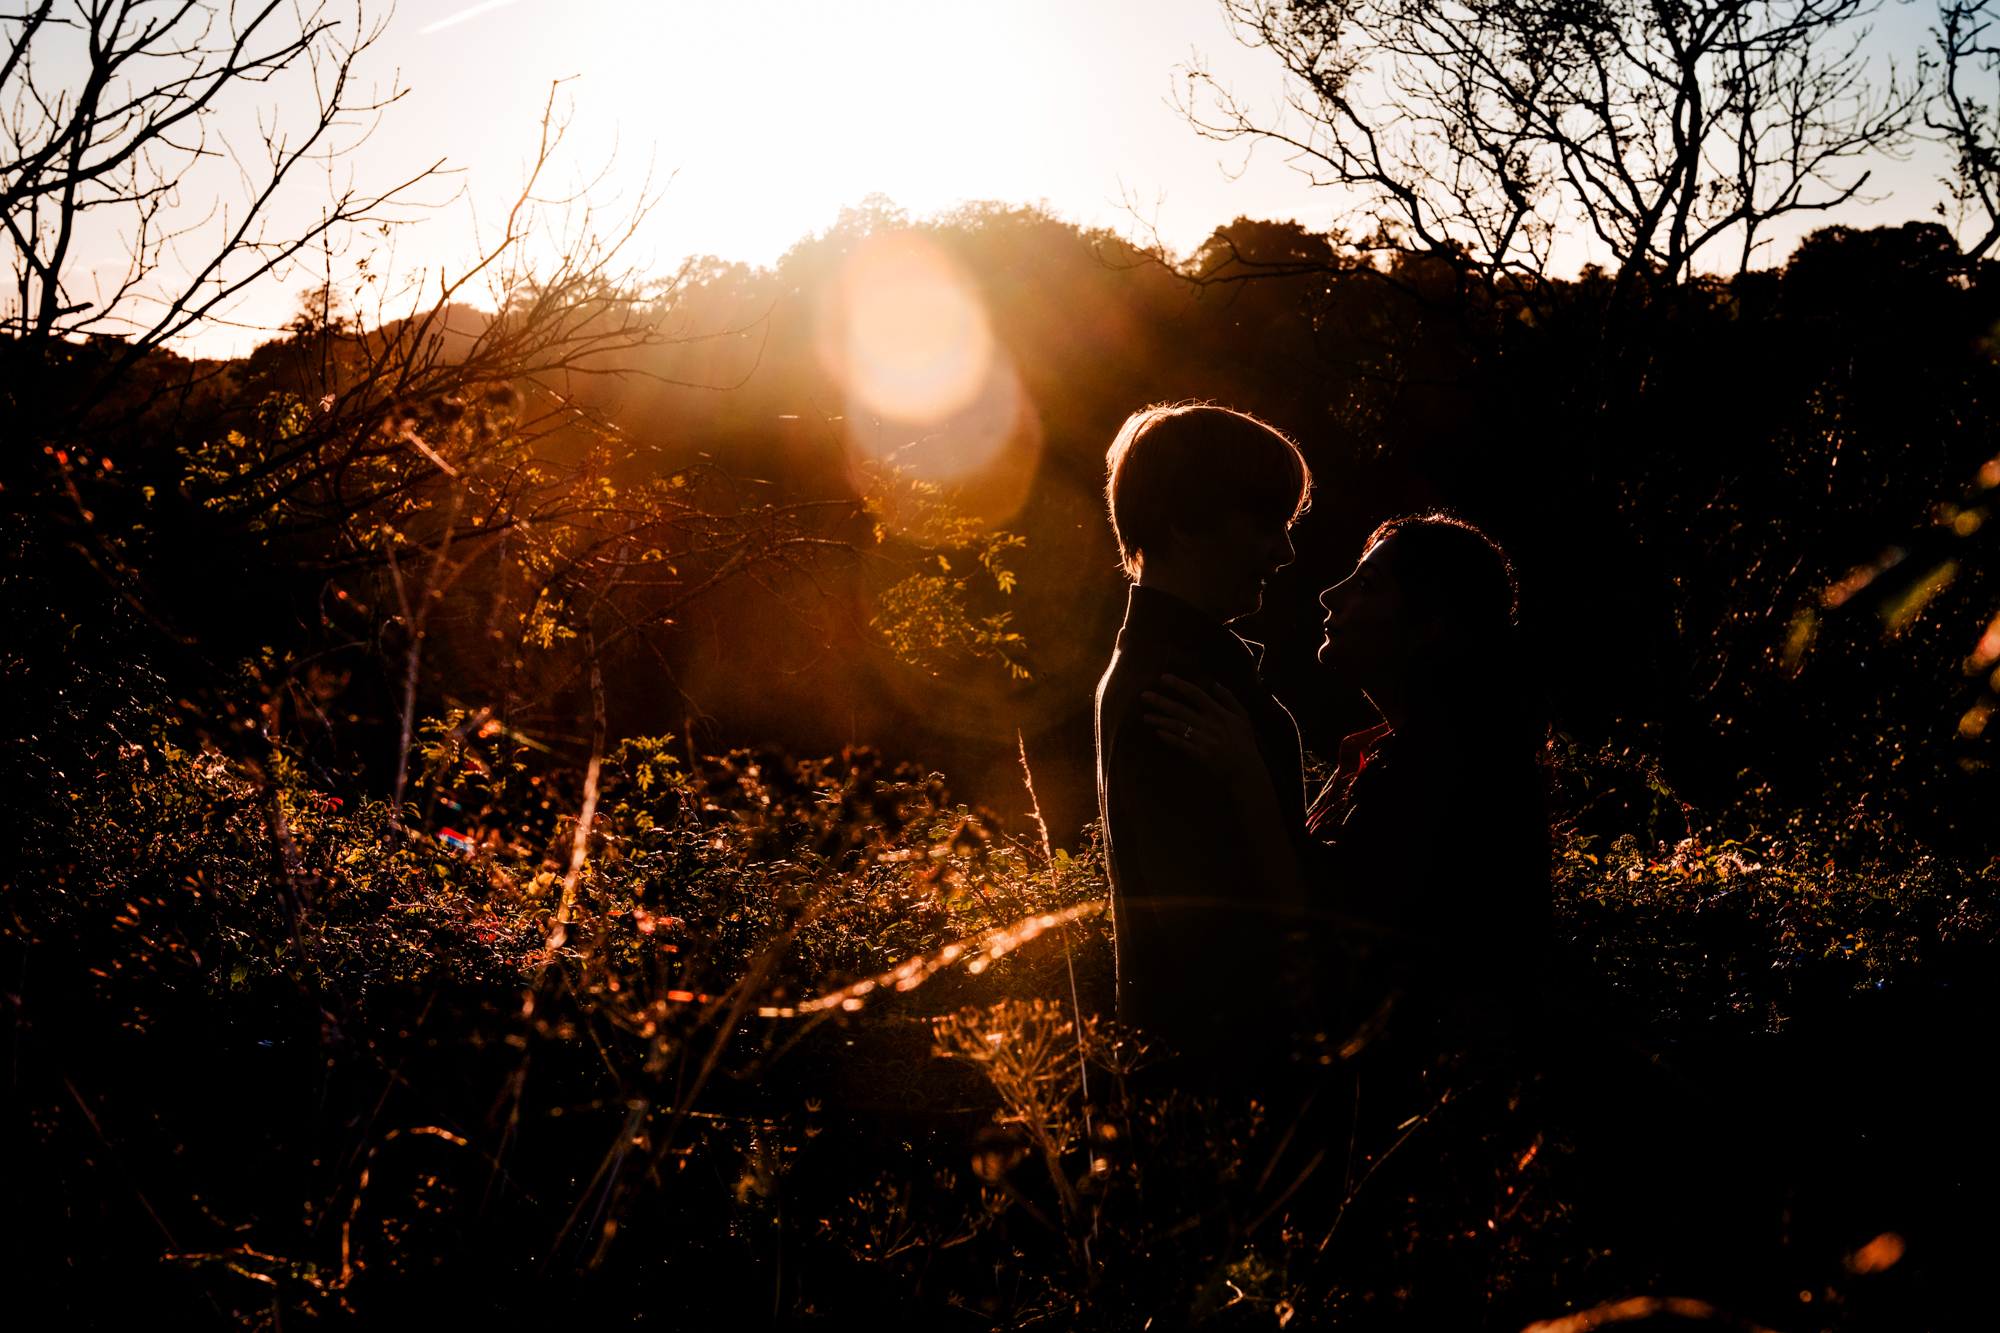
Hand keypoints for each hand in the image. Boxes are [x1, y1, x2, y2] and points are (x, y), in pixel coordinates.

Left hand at [1143, 675, 1267, 794]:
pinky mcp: (1198, 755)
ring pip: (1176, 726)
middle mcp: (1209, 725)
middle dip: (1160, 701)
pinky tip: (1157, 732)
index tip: (1164, 678)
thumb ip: (1228, 698)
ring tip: (1145, 716)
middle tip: (1144, 695)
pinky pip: (1179, 744)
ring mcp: (1203, 741)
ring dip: (1159, 720)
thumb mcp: (1242, 716)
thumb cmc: (1244, 742)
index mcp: (1219, 713)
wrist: (1246, 771)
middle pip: (1180, 709)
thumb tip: (1214, 683)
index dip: (1178, 684)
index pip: (1195, 693)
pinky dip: (1167, 737)